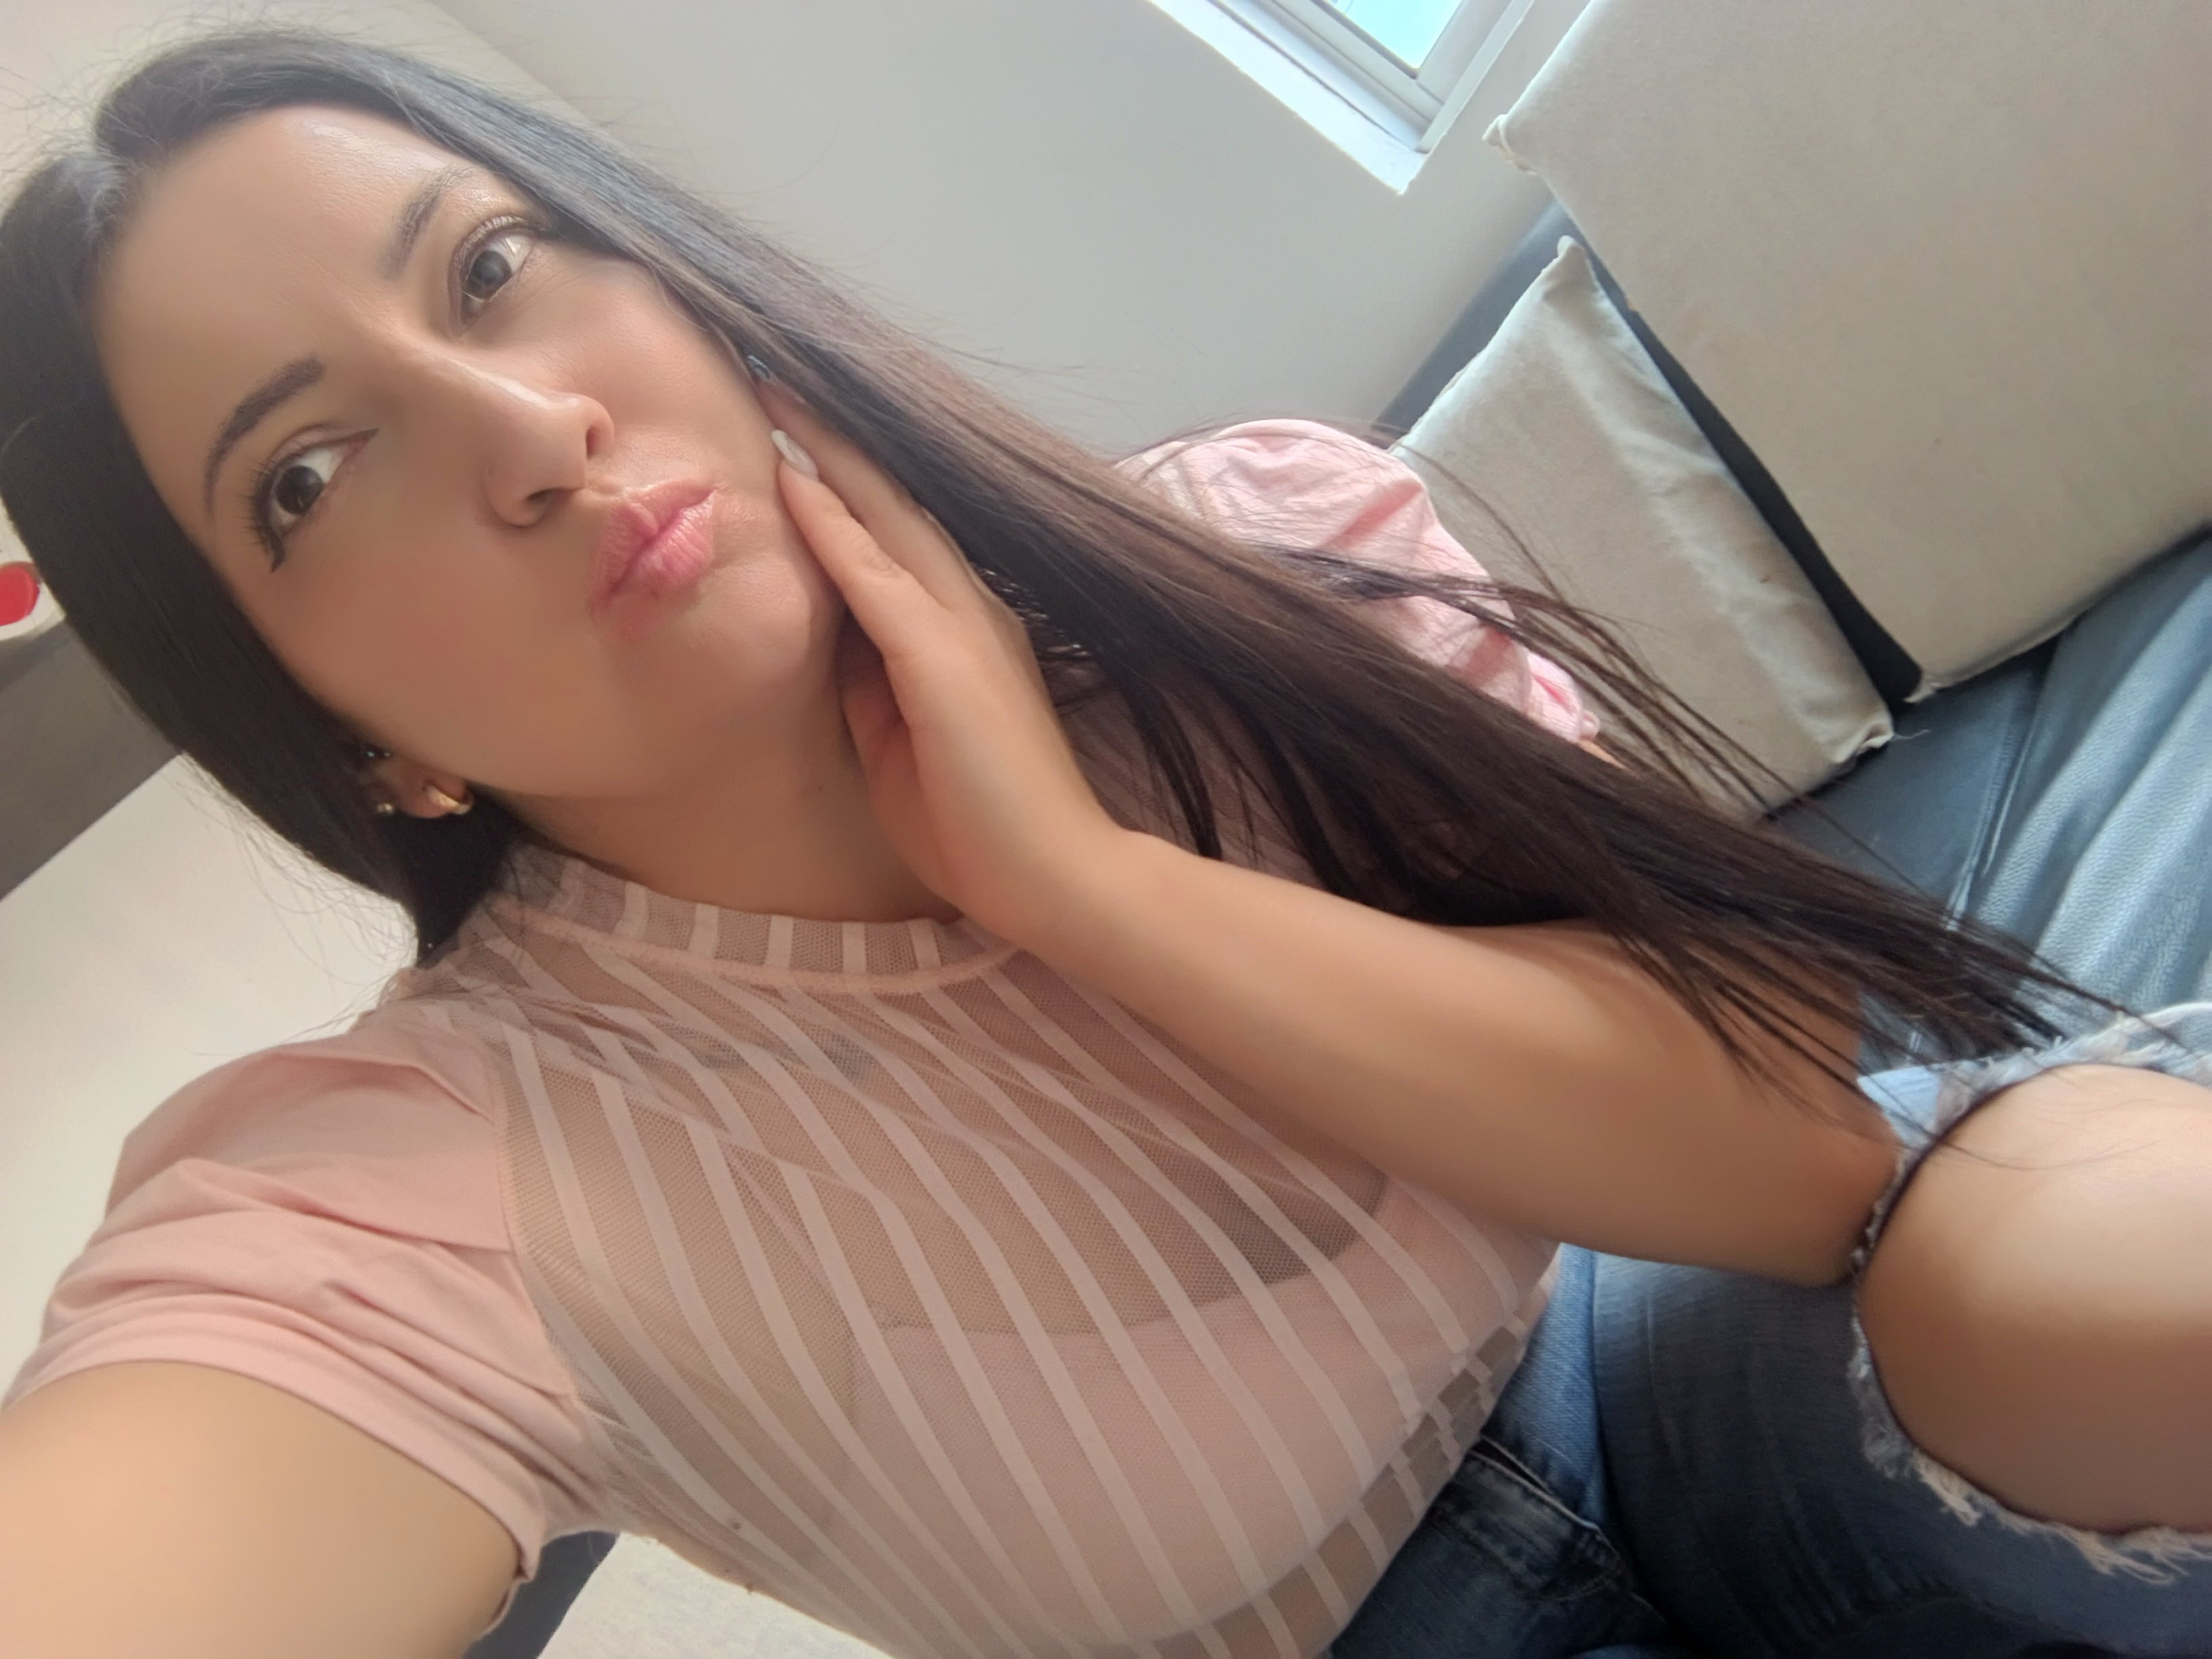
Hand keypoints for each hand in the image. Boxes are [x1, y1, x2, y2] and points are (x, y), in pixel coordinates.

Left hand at [759, 382, 1131, 942]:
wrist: (1052, 876)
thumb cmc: (980, 826)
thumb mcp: (903, 743)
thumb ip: (874, 687)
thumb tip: (835, 643)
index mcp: (966, 632)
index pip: (900, 540)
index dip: (851, 487)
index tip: (800, 439)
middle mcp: (971, 611)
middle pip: (895, 507)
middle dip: (837, 444)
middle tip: (780, 384)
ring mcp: (961, 627)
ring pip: (886, 521)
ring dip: (829, 459)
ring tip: (777, 400)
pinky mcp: (942, 657)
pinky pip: (873, 574)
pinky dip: (832, 523)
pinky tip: (794, 477)